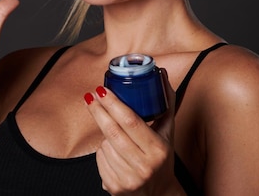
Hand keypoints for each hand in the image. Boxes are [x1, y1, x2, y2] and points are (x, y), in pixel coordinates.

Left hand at [85, 70, 181, 194]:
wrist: (159, 195)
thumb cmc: (162, 159)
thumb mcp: (168, 133)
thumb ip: (166, 104)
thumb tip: (162, 74)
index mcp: (158, 149)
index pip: (131, 121)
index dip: (114, 104)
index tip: (102, 90)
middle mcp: (144, 165)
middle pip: (112, 132)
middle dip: (98, 111)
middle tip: (90, 96)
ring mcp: (128, 179)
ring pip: (104, 146)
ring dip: (104, 136)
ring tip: (115, 136)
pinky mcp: (114, 188)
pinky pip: (99, 160)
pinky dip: (102, 152)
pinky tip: (113, 153)